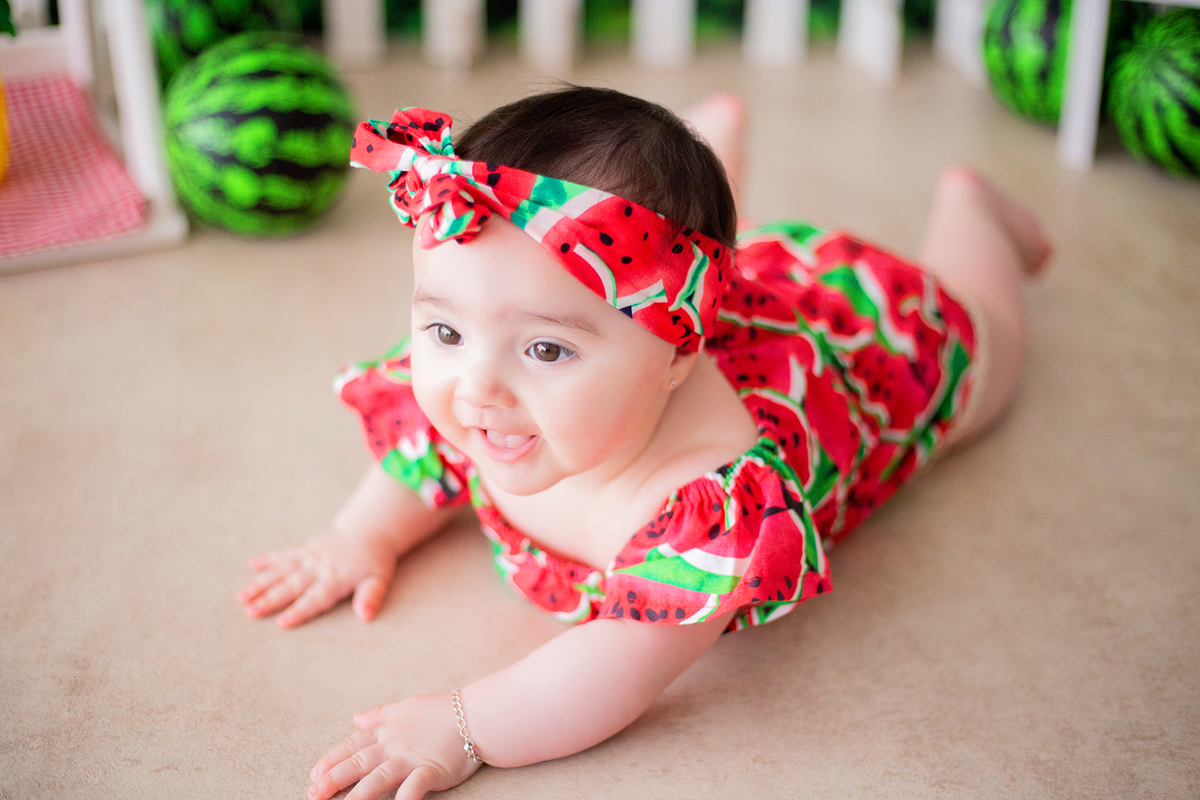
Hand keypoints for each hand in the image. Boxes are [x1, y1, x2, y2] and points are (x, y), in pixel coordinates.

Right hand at [237, 526, 399, 627]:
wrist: (371, 531)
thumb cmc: (375, 561)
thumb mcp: (380, 579)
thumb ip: (371, 597)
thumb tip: (365, 616)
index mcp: (336, 579)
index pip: (314, 599)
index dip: (298, 611)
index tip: (281, 623)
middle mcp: (319, 568)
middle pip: (291, 586)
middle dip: (270, 600)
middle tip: (250, 612)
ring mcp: (310, 557)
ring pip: (282, 570)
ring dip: (261, 583)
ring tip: (242, 596)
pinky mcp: (306, 548)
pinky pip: (285, 554)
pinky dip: (268, 559)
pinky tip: (251, 564)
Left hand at [309, 694, 481, 799]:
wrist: (473, 715)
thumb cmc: (440, 711)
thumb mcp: (404, 707)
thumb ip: (378, 715)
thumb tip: (355, 718)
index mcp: (386, 731)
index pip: (352, 745)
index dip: (331, 759)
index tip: (314, 773)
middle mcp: (393, 745)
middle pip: (357, 763)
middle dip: (333, 779)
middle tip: (313, 793)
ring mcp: (411, 759)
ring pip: (378, 778)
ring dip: (358, 795)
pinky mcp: (430, 771)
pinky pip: (413, 787)